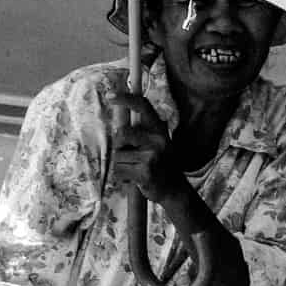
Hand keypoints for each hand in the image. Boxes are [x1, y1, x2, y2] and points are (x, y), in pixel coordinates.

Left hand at [97, 83, 182, 204]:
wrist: (175, 190)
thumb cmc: (160, 165)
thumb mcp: (156, 144)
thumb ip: (141, 132)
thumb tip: (118, 123)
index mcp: (159, 130)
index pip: (143, 106)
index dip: (126, 98)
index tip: (110, 95)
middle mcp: (158, 139)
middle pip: (121, 133)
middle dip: (120, 146)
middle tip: (132, 156)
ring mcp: (152, 156)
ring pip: (117, 155)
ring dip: (121, 165)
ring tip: (136, 170)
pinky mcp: (145, 172)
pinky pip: (118, 170)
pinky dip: (122, 176)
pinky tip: (136, 179)